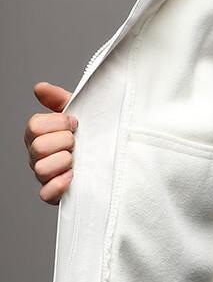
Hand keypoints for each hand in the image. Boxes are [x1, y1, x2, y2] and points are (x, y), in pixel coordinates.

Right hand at [24, 82, 78, 204]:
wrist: (109, 159)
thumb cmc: (88, 136)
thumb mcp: (78, 114)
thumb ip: (60, 100)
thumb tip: (40, 87)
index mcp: (39, 135)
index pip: (35, 125)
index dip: (58, 123)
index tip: (75, 124)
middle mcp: (37, 155)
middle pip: (38, 147)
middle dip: (64, 141)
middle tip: (77, 142)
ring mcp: (44, 175)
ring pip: (40, 169)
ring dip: (64, 161)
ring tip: (76, 159)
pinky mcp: (54, 194)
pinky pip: (46, 194)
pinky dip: (59, 185)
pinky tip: (72, 176)